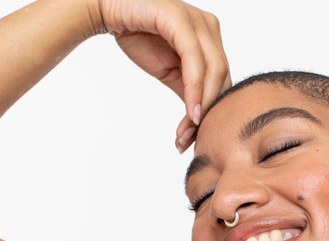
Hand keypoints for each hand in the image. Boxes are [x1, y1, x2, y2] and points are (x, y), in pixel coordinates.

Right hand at [95, 0, 231, 150]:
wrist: (106, 9)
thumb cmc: (137, 35)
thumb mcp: (168, 70)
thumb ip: (187, 89)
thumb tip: (198, 119)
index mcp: (211, 39)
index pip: (222, 81)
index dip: (213, 112)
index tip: (195, 139)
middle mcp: (210, 28)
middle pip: (222, 79)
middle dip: (209, 114)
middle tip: (189, 141)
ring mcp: (198, 22)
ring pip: (214, 71)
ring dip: (202, 106)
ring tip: (188, 131)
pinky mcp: (181, 20)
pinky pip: (194, 60)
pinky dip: (195, 89)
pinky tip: (190, 112)